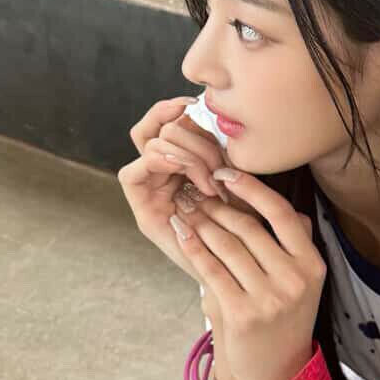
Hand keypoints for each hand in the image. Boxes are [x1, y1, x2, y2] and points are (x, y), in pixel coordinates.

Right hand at [118, 96, 238, 286]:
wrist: (237, 275)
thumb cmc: (247, 229)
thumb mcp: (247, 185)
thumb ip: (235, 158)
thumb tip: (221, 116)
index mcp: (182, 162)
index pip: (162, 120)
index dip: (173, 108)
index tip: (197, 105)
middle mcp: (162, 174)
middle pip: (158, 128)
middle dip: (196, 139)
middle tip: (221, 166)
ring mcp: (150, 191)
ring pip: (150, 145)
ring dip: (186, 155)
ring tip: (212, 181)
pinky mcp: (142, 210)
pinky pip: (132, 172)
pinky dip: (161, 164)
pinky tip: (192, 178)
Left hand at [170, 167, 327, 379]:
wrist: (278, 371)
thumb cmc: (286, 317)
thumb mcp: (302, 279)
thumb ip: (292, 240)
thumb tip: (268, 198)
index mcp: (311, 264)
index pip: (281, 213)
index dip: (251, 188)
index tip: (227, 174)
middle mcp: (294, 279)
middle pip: (249, 228)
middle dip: (218, 206)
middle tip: (196, 191)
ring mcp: (268, 298)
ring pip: (227, 246)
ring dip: (202, 223)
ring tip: (186, 209)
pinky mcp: (242, 314)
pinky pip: (211, 270)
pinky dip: (194, 247)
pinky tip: (182, 233)